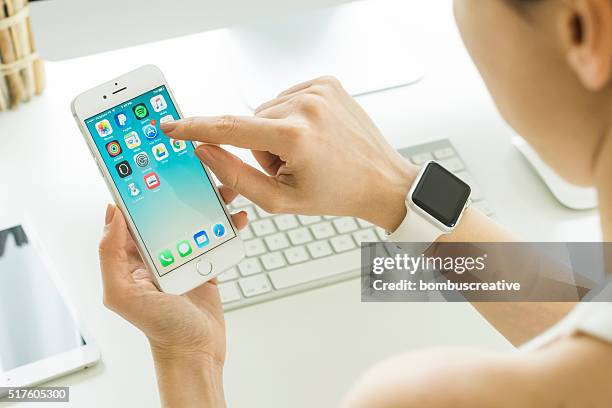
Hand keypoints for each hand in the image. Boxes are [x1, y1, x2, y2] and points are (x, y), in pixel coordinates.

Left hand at [99, 187, 246, 406]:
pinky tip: (236, 219)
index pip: (130, 220)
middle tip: (193, 175)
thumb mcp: (124, 294)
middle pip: (166, 216)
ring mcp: (182, 261)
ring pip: (193, 224)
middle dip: (179, 194)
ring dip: (208, 207)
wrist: (197, 351)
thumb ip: (111, 256)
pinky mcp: (204, 267)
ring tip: (222, 192)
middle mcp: (156, 257)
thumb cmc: (160, 329)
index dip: (135, 195)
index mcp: (132, 261)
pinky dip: (226, 227)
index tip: (145, 171)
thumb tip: (112, 217)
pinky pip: (215, 240)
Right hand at [161, 76, 416, 231]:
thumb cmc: (336, 194)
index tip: (171, 126)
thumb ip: (235, 176)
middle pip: (251, 123)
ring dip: (277, 133)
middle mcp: (306, 105)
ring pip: (268, 111)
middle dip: (260, 148)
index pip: (229, 128)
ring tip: (307, 152)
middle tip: (291, 167)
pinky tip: (314, 135)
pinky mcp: (327, 82)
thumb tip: (204, 150)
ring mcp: (319, 90)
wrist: (381, 181)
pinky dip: (292, 118)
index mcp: (294, 137)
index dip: (195, 128)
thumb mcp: (281, 200)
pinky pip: (288, 99)